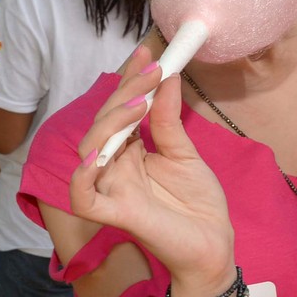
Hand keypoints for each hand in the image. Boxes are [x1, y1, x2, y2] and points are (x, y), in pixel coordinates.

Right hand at [70, 46, 235, 296]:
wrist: (214, 244)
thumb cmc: (197, 204)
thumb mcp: (185, 153)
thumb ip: (170, 119)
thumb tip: (169, 77)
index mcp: (130, 151)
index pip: (119, 109)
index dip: (128, 80)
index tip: (148, 52)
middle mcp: (115, 167)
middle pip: (103, 123)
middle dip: (125, 92)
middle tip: (154, 70)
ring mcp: (112, 189)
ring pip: (89, 150)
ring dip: (110, 122)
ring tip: (140, 103)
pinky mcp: (115, 213)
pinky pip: (83, 195)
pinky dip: (82, 175)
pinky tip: (101, 153)